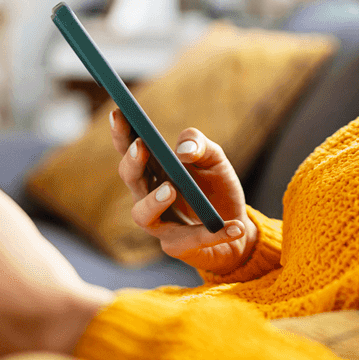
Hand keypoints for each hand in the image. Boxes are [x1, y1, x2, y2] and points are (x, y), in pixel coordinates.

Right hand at [110, 110, 257, 276]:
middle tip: (140, 147)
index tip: (120, 112)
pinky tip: (235, 226)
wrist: (238, 229)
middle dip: (132, 163)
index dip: (122, 133)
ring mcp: (159, 224)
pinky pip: (190, 240)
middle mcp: (148, 196)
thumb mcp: (215, 160)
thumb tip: (183, 150)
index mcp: (154, 170)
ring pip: (142, 215)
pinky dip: (214, 233)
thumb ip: (200, 146)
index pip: (131, 149)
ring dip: (153, 201)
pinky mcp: (178, 247)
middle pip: (130, 179)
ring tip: (170, 189)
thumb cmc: (218, 190)